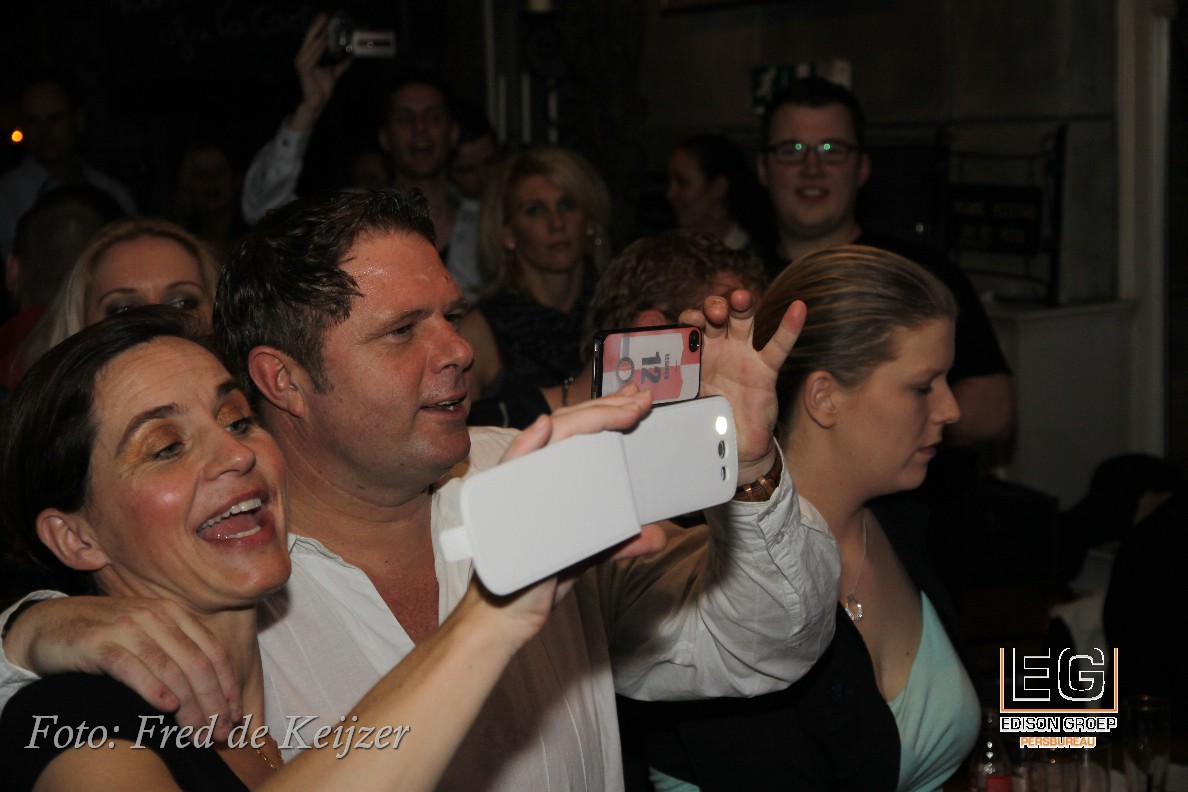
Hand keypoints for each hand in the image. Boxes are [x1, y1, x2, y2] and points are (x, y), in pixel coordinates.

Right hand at [6, 597, 240, 738]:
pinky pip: (131, 666)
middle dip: (213, 702)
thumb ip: (179, 657)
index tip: (236, 717)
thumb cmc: (107, 637)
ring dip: (188, 705)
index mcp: (175, 614)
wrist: (49, 625)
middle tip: (219, 733)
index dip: (228, 687)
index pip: (213, 653)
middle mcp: (155, 616)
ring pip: (170, 668)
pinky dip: (152, 687)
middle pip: (197, 664)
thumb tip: (216, 700)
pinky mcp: (97, 642)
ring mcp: (127, 627)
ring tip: (196, 733)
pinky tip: (166, 707)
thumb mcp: (149, 639)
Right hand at [290, 13, 351, 132]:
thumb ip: (341, 64)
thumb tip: (350, 57)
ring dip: (320, 36)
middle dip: (317, 26)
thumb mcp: (333, 73)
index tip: (326, 18)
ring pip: (312, 46)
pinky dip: (319, 49)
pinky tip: (324, 42)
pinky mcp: (304, 70)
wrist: (317, 103)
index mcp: (308, 57)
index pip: (312, 38)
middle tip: (325, 17)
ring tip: (327, 28)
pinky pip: (312, 56)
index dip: (318, 27)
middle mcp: (302, 58)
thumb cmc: (322, 89)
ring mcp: (302, 63)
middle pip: (309, 38)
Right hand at [473, 388, 667, 639]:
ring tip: (620, 406)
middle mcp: (529, 479)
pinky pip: (511, 471)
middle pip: (567, 430)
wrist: (503, 621)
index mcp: (548, 484)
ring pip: (548, 440)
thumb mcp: (584, 557)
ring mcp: (515, 490)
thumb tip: (656, 535)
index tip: (636, 404)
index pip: (578, 439)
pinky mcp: (501, 509)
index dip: (606, 415)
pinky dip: (526, 446)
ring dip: (585, 418)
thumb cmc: (535, 582)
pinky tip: (546, 428)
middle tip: (640, 399)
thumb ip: (616, 543)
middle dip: (606, 409)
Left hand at [680, 290, 805, 483]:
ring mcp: (743, 356)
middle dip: (713, 308)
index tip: (687, 322)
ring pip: (743, 322)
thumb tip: (639, 392)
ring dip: (741, 306)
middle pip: (716, 317)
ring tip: (739, 298)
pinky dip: (789, 327)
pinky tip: (798, 308)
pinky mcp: (765, 369)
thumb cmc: (709, 421)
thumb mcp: (685, 404)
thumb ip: (669, 392)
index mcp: (696, 355)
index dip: (689, 320)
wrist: (734, 446)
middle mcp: (720, 349)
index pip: (690, 327)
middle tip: (712, 313)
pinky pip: (778, 345)